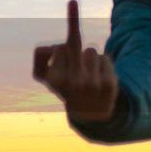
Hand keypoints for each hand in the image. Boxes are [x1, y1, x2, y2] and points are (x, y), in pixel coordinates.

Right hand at [33, 0, 118, 121]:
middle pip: (74, 44)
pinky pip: (104, 58)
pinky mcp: (109, 83)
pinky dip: (101, 65)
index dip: (62, 53)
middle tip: (76, 51)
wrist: (89, 115)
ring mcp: (93, 83)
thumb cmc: (65, 89)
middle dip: (74, 46)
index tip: (63, 65)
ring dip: (88, 58)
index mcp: (56, 80)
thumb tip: (62, 36)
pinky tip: (98, 79)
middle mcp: (74, 82)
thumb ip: (41, 55)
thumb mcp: (46, 76)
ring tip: (87, 74)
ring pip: (91, 50)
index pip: (59, 48)